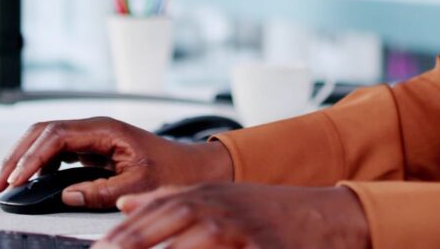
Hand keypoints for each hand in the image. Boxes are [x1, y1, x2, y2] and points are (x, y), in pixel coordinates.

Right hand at [0, 117, 232, 208]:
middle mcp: (94, 127)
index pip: (56, 136)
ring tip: (4, 183)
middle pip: (42, 132)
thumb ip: (102, 191)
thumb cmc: (173, 171)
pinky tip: (28, 180)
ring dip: (23, 158)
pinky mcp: (91, 148)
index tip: (16, 179)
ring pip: (45, 139)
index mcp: (105, 129)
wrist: (193, 166)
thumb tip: (65, 195)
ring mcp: (91, 136)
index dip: (32, 157)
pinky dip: (37, 163)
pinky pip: (56, 151)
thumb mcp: (139, 185)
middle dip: (16, 156)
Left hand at [96, 183, 369, 248]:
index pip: (147, 216)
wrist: (321, 215)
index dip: (118, 237)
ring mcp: (236, 230)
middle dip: (129, 247)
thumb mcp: (215, 196)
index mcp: (199, 195)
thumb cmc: (263, 210)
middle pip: (159, 231)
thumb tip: (121, 204)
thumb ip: (166, 197)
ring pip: (187, 245)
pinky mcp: (258, 247)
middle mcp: (214, 209)